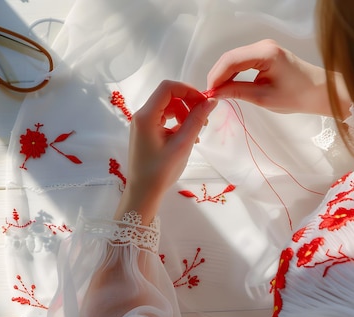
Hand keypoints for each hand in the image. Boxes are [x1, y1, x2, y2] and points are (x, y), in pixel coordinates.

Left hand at [114, 80, 216, 223]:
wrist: (143, 193)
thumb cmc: (161, 171)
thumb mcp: (183, 144)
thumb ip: (197, 120)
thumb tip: (211, 101)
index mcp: (146, 116)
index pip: (168, 87)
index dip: (188, 90)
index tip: (204, 103)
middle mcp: (141, 115)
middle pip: (169, 96)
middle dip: (188, 104)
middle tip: (204, 120)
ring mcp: (142, 124)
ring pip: (168, 107)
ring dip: (185, 115)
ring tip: (196, 134)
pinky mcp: (146, 132)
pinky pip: (164, 119)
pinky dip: (178, 123)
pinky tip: (187, 138)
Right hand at [207, 39, 349, 116]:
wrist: (318, 91)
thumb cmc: (296, 96)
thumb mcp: (263, 97)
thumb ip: (237, 92)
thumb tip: (216, 92)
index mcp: (265, 53)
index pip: (231, 61)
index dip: (216, 76)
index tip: (209, 93)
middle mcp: (263, 45)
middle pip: (230, 57)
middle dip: (218, 75)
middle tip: (211, 94)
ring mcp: (264, 47)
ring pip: (234, 58)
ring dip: (224, 74)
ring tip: (218, 92)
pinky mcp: (264, 53)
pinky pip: (242, 60)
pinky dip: (233, 72)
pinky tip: (229, 85)